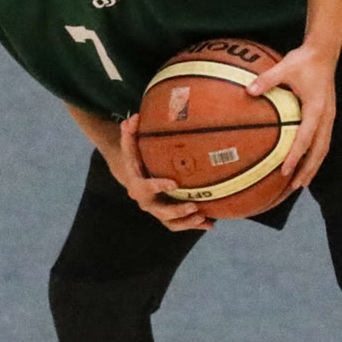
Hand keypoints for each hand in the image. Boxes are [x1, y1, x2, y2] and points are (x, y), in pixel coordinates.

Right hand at [112, 115, 213, 231]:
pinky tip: (211, 223)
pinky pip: (179, 224)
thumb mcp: (131, 146)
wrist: (133, 176)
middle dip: (177, 211)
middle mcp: (146, 201)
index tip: (174, 183)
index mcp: (137, 185)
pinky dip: (194, 225)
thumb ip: (130, 134)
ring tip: (203, 216)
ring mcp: (157, 210)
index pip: (145, 187)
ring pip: (170, 223)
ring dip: (187, 222)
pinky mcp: (166, 215)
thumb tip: (133, 116)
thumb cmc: (136, 158)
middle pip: (160, 211)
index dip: (158, 186)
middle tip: (194, 205)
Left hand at [247, 43, 337, 188]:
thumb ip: (266, 80)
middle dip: (307, 170)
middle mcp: (326, 116)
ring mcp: (329, 117)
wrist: (324, 51)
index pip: (305, 138)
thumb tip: (248, 91)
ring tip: (300, 182)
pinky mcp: (328, 115)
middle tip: (293, 187)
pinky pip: (322, 141)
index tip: (285, 171)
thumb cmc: (303, 60)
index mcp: (316, 108)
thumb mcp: (284, 67)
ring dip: (313, 166)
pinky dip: (315, 155)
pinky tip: (305, 163)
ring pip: (323, 148)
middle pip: (319, 150)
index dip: (295, 156)